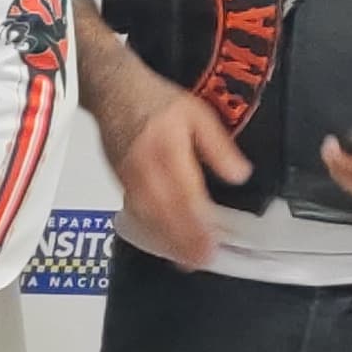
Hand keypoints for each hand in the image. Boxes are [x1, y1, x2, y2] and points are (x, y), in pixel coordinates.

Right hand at [95, 89, 249, 270]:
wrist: (112, 89)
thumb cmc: (156, 100)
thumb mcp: (197, 113)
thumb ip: (218, 146)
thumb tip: (240, 176)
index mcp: (168, 152)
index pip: (186, 197)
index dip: (198, 226)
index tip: (212, 246)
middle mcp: (146, 170)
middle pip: (165, 214)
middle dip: (183, 242)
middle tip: (200, 263)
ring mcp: (129, 178)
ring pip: (148, 217)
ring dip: (166, 241)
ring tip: (184, 261)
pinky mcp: (119, 180)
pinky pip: (134, 211)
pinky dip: (148, 230)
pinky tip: (161, 242)